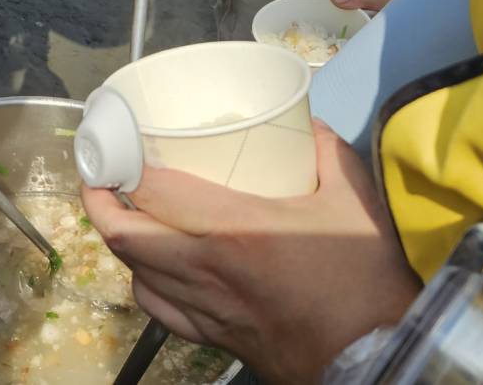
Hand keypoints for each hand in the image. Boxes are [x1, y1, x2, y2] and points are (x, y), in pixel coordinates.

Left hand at [82, 122, 420, 383]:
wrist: (384, 359)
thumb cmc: (367, 282)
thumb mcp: (355, 202)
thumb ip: (328, 152)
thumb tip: (308, 124)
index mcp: (234, 230)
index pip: (153, 191)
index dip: (123, 165)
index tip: (115, 143)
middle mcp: (206, 270)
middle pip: (123, 236)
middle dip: (99, 202)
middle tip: (99, 176)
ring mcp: (207, 309)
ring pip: (135, 274)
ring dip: (120, 242)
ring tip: (123, 215)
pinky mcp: (215, 338)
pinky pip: (159, 311)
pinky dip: (144, 284)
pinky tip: (152, 269)